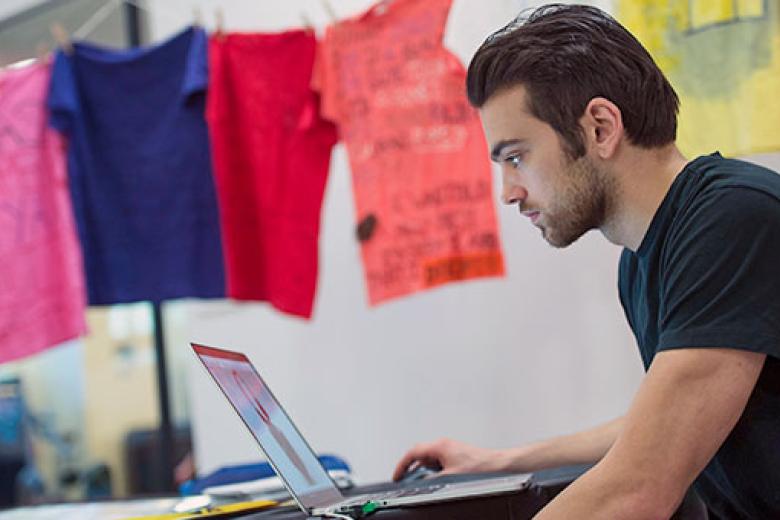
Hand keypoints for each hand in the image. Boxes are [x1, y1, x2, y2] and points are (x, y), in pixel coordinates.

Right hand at [392, 438, 506, 480]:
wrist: (496, 465)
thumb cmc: (480, 466)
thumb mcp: (450, 477)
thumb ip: (432, 479)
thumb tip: (421, 483)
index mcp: (440, 446)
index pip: (413, 452)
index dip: (402, 465)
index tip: (397, 475)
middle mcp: (444, 444)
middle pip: (420, 455)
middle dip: (413, 468)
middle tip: (406, 480)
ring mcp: (450, 448)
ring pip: (430, 458)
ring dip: (425, 470)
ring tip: (424, 482)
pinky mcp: (456, 454)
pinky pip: (439, 461)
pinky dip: (434, 470)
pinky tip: (438, 479)